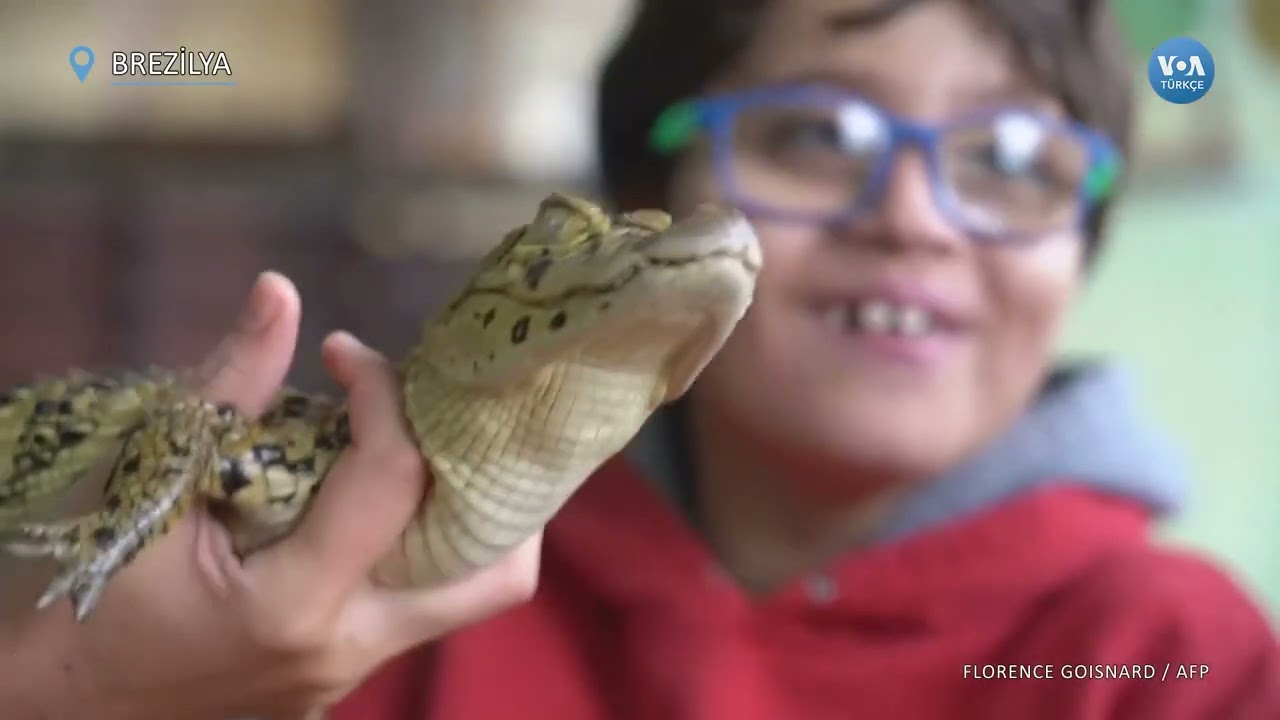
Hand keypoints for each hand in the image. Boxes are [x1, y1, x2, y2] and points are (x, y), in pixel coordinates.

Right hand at [0, 272, 540, 719]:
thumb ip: (228, 389)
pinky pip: (433, 600)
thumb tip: (280, 291)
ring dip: (471, 510)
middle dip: (487, 474)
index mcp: (295, 603)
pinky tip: (388, 491)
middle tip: (434, 410)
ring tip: (424, 444)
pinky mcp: (359, 668)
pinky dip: (431, 537)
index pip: (393, 481)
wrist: (75, 702)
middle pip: (496, 570)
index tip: (345, 354)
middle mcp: (353, 645)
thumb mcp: (152, 484)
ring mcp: (362, 668)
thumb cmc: (103, 594)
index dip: (384, 394)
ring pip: (477, 590)